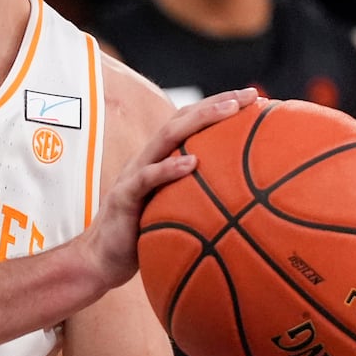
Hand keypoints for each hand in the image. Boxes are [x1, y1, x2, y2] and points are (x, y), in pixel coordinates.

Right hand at [74, 87, 260, 297]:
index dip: (218, 106)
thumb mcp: (176, 212)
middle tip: (249, 94)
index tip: (255, 98)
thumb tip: (248, 205)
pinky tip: (192, 163)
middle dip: (215, 103)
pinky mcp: (123, 197)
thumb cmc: (142, 238)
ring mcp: (133, 175)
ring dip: (198, 121)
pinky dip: (168, 168)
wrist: (100, 261)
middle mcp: (146, 160)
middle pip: (181, 120)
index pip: (189, 123)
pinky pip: (147, 179)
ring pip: (165, 138)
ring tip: (229, 111)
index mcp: (158, 160)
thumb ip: (199, 200)